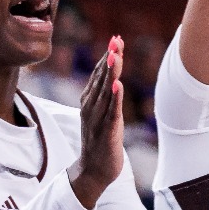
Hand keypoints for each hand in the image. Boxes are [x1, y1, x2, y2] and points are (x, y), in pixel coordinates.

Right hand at [71, 36, 124, 208]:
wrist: (94, 169)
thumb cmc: (101, 140)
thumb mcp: (104, 114)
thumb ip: (106, 97)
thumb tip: (112, 78)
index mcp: (90, 102)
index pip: (100, 75)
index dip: (108, 57)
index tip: (116, 40)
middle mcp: (91, 107)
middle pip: (101, 78)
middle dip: (110, 59)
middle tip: (116, 40)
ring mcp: (98, 119)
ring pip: (105, 92)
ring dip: (111, 73)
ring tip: (116, 55)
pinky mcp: (107, 131)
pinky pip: (111, 112)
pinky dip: (114, 98)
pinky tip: (118, 85)